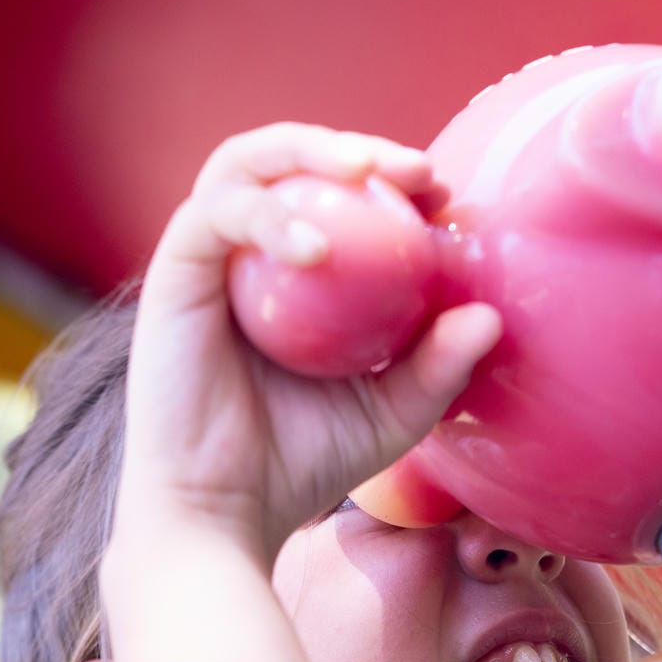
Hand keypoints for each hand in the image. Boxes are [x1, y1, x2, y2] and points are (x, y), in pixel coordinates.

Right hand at [116, 123, 502, 562]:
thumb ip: (436, 368)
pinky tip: (317, 251)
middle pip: (288, 160)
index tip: (443, 198)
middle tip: (413, 169)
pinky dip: (270, 219)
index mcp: (285, 276)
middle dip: (352, 147)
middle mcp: (239, 256)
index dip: (389, 180)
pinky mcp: (172, 274)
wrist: (219, 514)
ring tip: (364, 175)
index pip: (333, 199)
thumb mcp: (389, 415)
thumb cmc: (297, 467)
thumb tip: (490, 315)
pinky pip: (216, 216)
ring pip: (245, 165)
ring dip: (308, 153)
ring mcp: (202, 260)